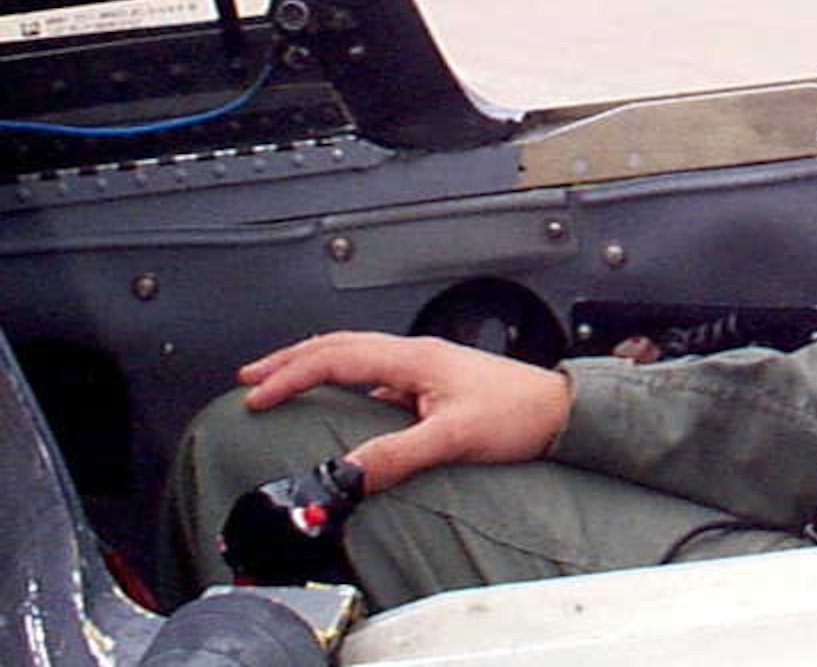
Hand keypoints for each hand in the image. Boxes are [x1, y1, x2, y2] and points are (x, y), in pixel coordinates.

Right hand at [238, 331, 571, 493]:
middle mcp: (416, 355)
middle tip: (252, 378)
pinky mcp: (434, 384)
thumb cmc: (519, 413)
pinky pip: (375, 374)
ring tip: (283, 381)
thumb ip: (398, 455)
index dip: (291, 376)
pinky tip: (339, 400)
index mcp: (414, 358)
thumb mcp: (453, 438)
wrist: (560, 411)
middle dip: (290, 360)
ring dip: (315, 366)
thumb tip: (347, 474)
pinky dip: (344, 380)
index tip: (256, 396)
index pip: (336, 357)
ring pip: (356, 356)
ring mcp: (425, 368)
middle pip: (339, 346)